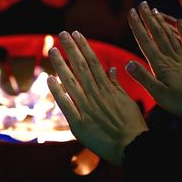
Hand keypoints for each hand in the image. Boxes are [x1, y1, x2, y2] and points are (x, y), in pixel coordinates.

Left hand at [47, 31, 147, 165]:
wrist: (131, 147)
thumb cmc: (132, 125)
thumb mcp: (127, 101)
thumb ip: (117, 85)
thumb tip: (111, 69)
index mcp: (107, 88)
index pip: (93, 62)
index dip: (83, 47)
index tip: (76, 34)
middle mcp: (95, 94)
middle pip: (81, 67)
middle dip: (70, 49)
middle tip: (61, 34)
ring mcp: (86, 107)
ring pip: (71, 82)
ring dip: (61, 65)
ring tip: (52, 50)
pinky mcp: (78, 122)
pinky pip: (65, 104)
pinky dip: (57, 91)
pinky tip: (49, 79)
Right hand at [126, 2, 181, 119]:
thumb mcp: (159, 94)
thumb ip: (144, 78)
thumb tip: (128, 64)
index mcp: (160, 65)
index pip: (146, 42)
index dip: (137, 27)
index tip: (131, 13)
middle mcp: (170, 57)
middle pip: (157, 34)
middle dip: (148, 18)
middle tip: (142, 4)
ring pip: (169, 35)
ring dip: (160, 22)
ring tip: (154, 10)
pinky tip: (180, 22)